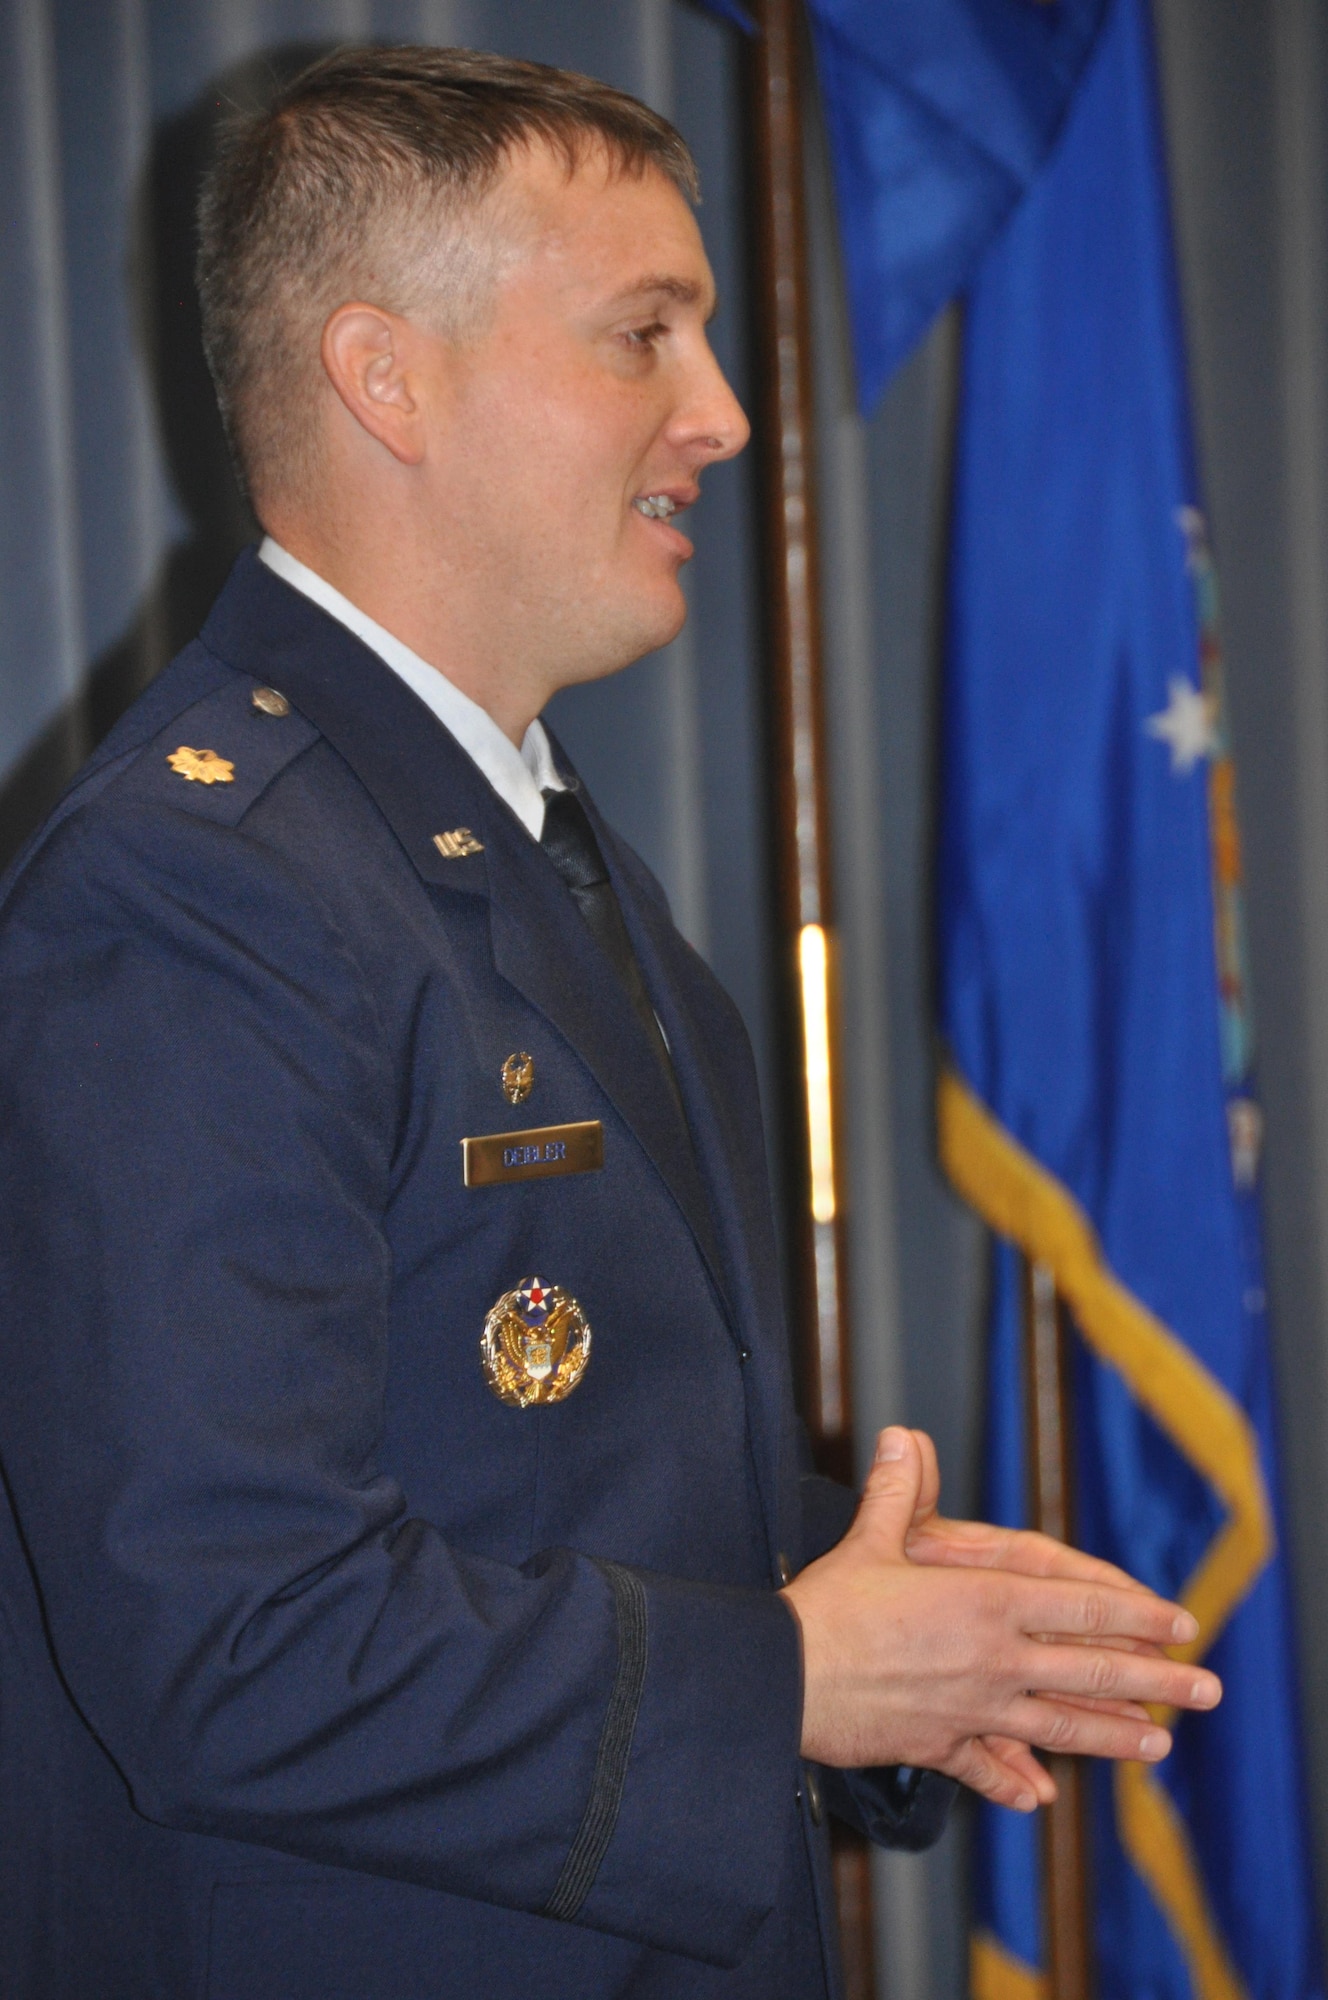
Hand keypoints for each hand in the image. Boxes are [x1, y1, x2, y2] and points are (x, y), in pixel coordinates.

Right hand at [780, 1427, 1220, 1811]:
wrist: (785, 1681)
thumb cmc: (827, 1606)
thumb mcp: (869, 1538)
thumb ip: (899, 1491)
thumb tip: (906, 1436)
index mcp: (986, 1602)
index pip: (1082, 1606)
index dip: (1135, 1611)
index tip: (1178, 1621)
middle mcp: (994, 1661)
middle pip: (1092, 1672)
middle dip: (1156, 1680)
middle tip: (1206, 1691)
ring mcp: (972, 1711)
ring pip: (1060, 1727)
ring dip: (1113, 1736)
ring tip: (1158, 1745)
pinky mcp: (939, 1747)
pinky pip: (986, 1767)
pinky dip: (1014, 1781)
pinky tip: (1040, 1797)